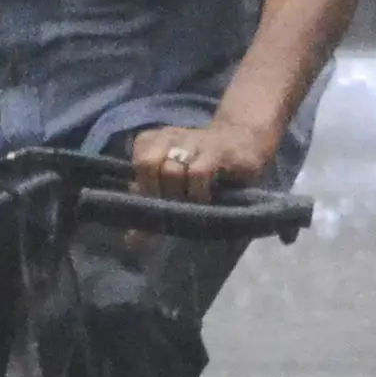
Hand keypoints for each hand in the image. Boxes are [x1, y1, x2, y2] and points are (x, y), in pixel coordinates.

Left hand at [123, 117, 276, 198]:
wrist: (244, 140)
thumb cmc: (204, 165)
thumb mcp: (175, 181)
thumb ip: (153, 203)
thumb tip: (131, 240)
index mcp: (154, 140)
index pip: (137, 162)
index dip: (141, 189)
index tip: (153, 207)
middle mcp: (170, 136)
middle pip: (147, 164)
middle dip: (155, 192)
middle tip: (169, 208)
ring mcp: (194, 141)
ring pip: (171, 170)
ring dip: (178, 195)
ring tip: (188, 205)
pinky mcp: (217, 151)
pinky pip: (198, 173)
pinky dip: (197, 192)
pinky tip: (204, 201)